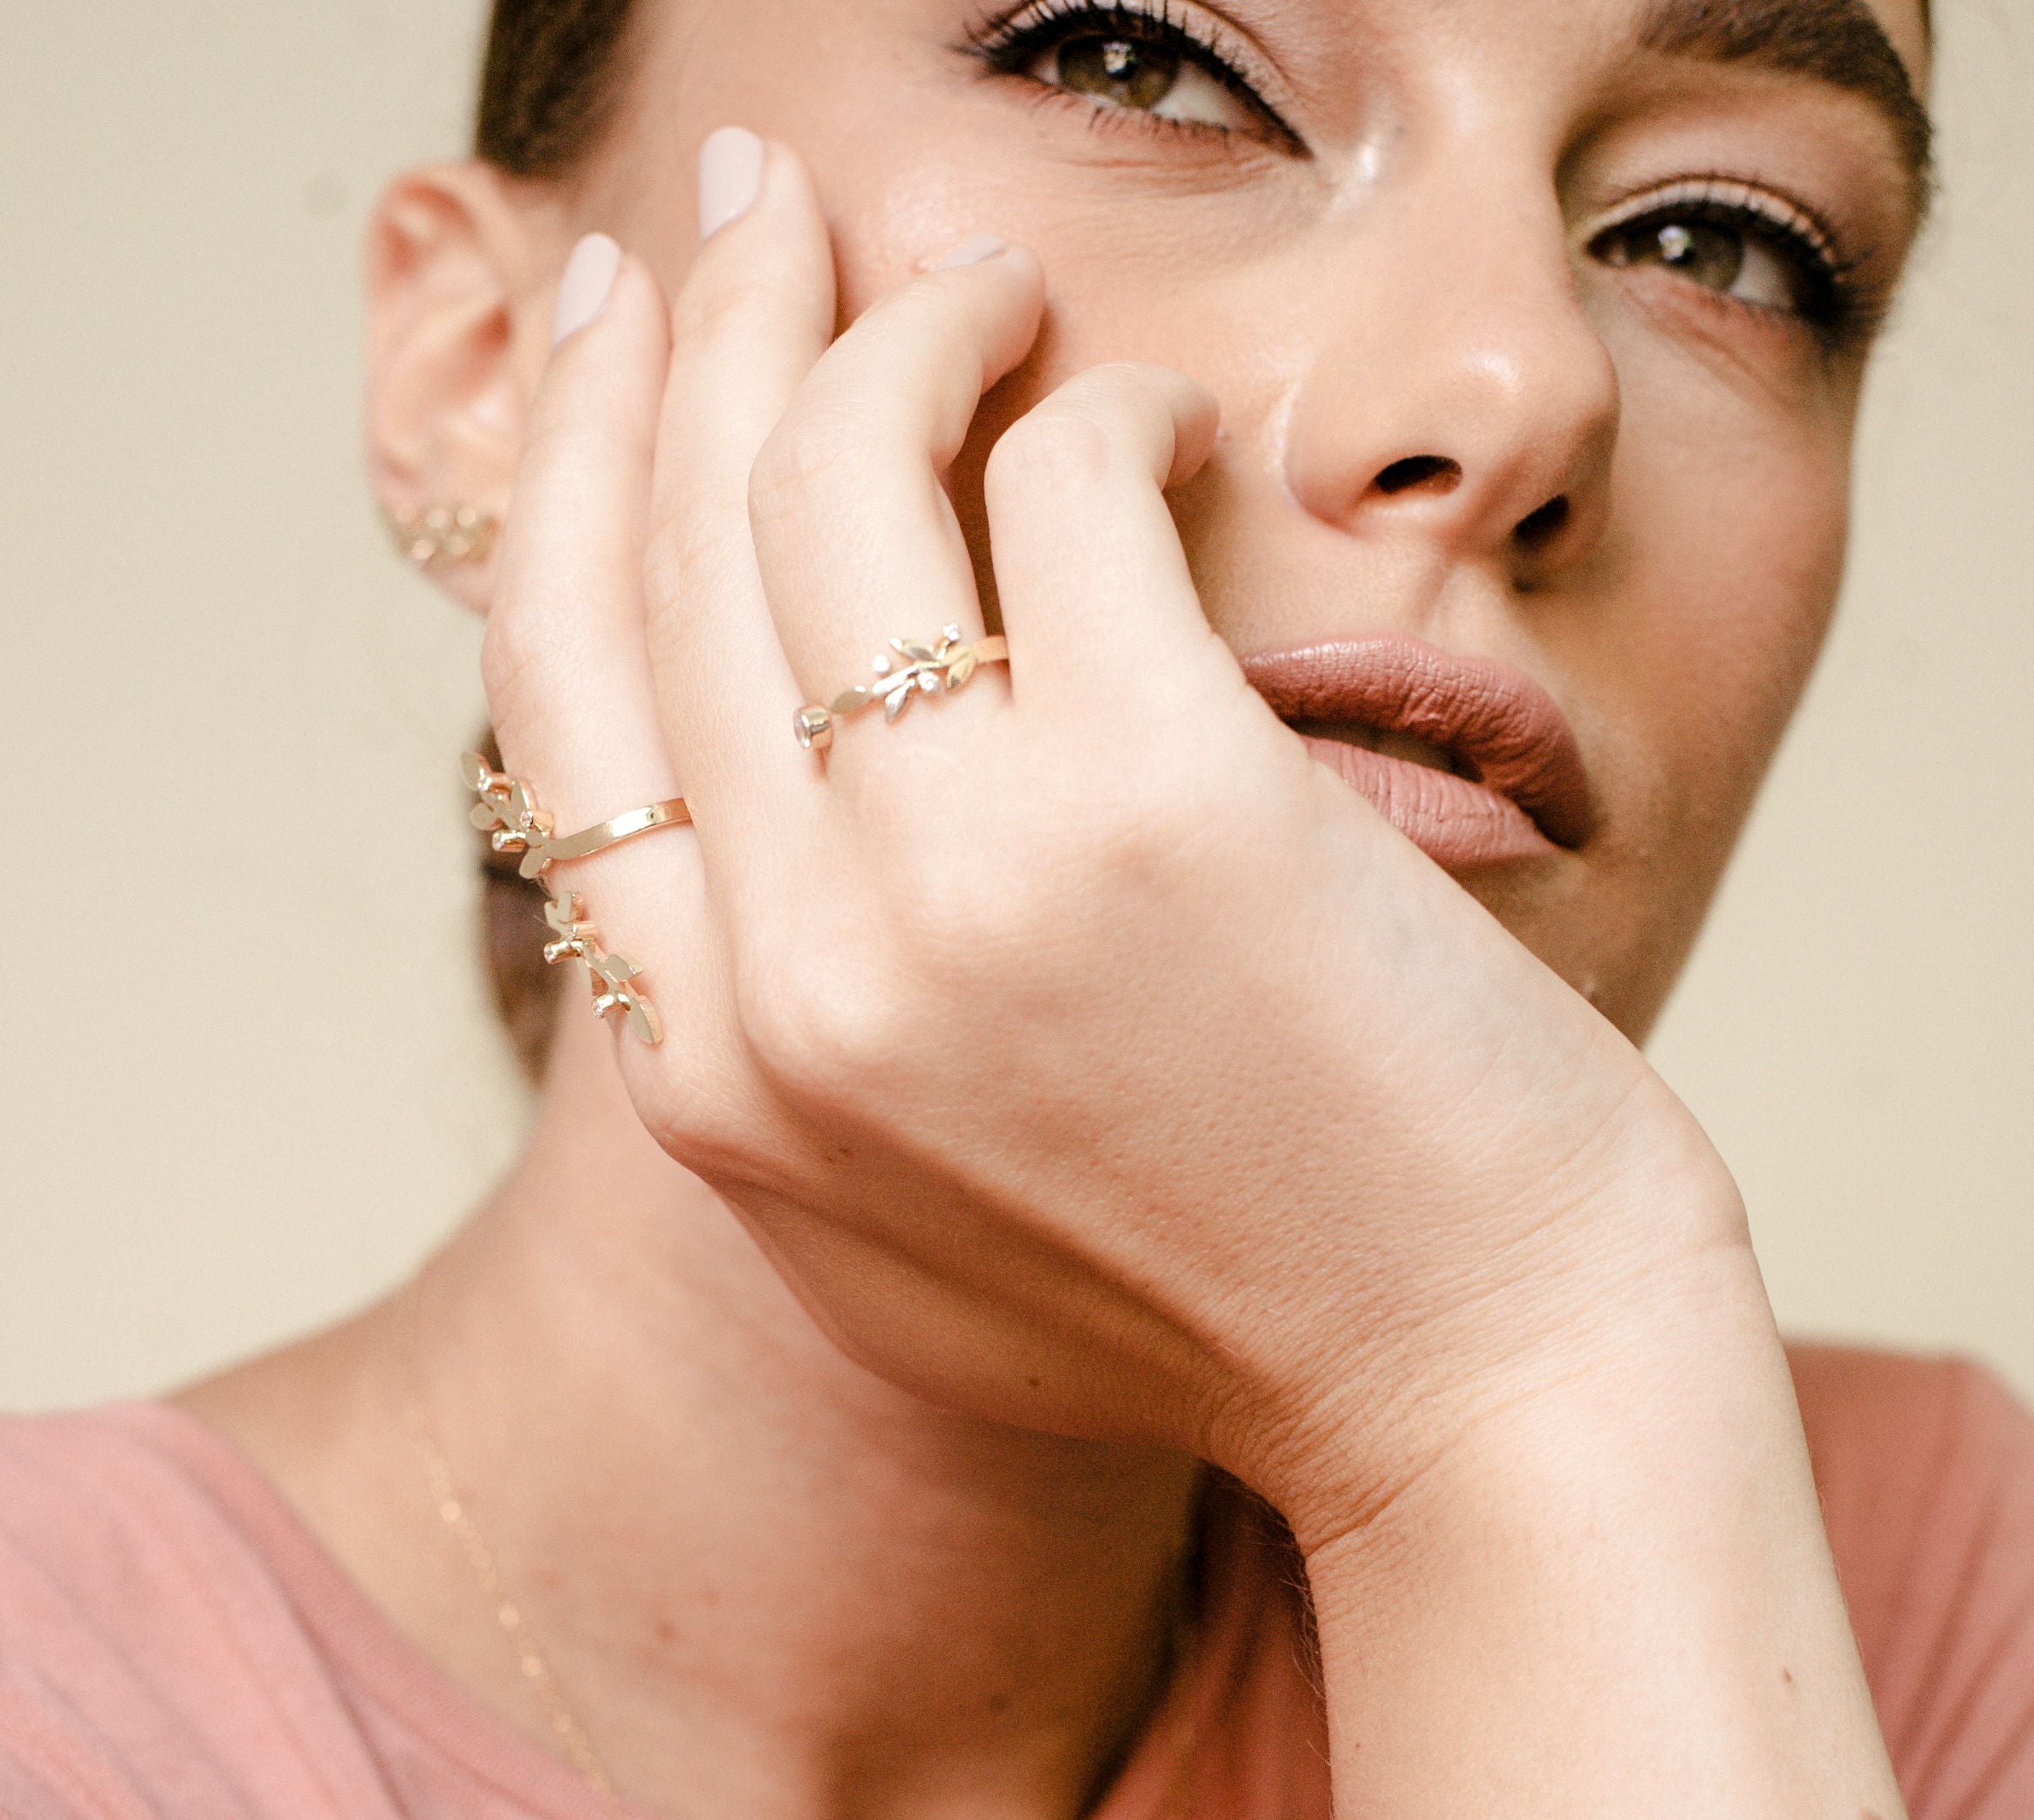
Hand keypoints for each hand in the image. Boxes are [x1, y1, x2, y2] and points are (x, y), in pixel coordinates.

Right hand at [481, 146, 1739, 1547]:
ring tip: (992, 284)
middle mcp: (790, 988)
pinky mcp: (1155, 800)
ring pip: (834, 474)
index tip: (627, 343)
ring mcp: (956, 890)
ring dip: (905, 318)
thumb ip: (789, 1060)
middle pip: (670, 550)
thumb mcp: (911, 1238)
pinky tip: (1161, 422)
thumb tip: (741, 841)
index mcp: (716, 1092)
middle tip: (754, 207)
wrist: (1470, 1399)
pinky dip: (1108, 408)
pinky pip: (1070, 484)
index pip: (563, 705)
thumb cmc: (1232, 1308)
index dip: (574, 478)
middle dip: (701, 330)